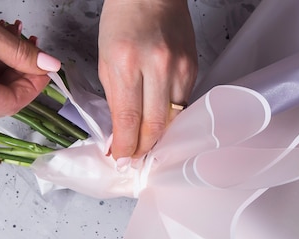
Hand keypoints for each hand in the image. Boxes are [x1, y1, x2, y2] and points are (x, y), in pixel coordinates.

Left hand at [98, 0, 197, 157]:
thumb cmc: (123, 20)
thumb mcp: (106, 58)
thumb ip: (115, 98)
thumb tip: (121, 132)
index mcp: (126, 62)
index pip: (128, 119)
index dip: (125, 146)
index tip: (120, 158)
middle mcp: (156, 66)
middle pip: (155, 126)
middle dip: (143, 148)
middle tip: (134, 157)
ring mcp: (179, 68)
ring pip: (172, 120)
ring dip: (158, 136)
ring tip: (147, 143)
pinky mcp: (193, 69)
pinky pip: (182, 105)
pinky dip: (170, 116)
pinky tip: (160, 118)